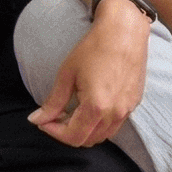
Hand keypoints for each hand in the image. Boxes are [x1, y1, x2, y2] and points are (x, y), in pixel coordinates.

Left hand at [28, 1, 146, 147]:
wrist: (124, 31)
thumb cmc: (94, 48)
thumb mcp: (67, 74)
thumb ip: (53, 102)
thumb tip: (36, 120)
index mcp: (96, 107)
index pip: (73, 136)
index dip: (54, 132)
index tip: (43, 121)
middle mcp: (115, 113)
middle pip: (87, 140)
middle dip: (67, 133)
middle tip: (55, 117)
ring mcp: (127, 110)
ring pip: (102, 136)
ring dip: (84, 131)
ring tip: (71, 113)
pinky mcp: (134, 103)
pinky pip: (114, 125)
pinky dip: (99, 124)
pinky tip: (89, 107)